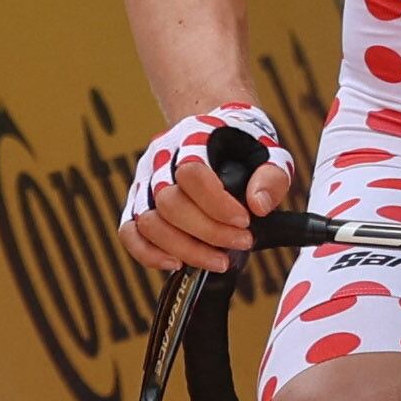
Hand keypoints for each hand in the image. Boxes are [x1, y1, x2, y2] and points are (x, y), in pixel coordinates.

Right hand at [118, 106, 296, 272]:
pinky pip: (128, 232)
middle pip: (169, 203)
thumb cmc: (245, 147)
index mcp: (192, 138)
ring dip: (184, 249)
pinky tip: (178, 264)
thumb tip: (259, 207)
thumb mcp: (270, 152)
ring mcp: (143, 182)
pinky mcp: (136, 203)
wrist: (218, 135)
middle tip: (243, 242)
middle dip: (208, 231)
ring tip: (219, 261)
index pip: (192, 173)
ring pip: (147, 222)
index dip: (217, 203)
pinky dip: (148, 253)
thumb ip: (271, 177)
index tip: (245, 221)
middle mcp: (160, 160)